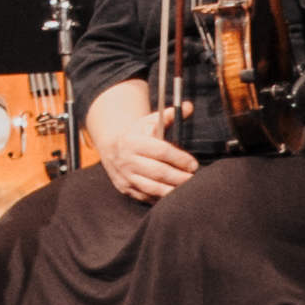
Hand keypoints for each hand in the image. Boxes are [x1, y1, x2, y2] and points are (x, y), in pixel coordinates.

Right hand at [84, 84, 199, 202]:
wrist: (111, 148)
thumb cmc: (136, 135)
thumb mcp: (148, 122)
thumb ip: (169, 116)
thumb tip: (187, 106)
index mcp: (131, 141)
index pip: (161, 151)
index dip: (181, 159)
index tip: (193, 164)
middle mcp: (125, 159)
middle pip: (159, 172)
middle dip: (180, 177)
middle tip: (193, 178)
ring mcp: (124, 176)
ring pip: (153, 188)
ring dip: (173, 189)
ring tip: (185, 187)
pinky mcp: (125, 189)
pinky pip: (147, 197)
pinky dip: (162, 197)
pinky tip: (172, 193)